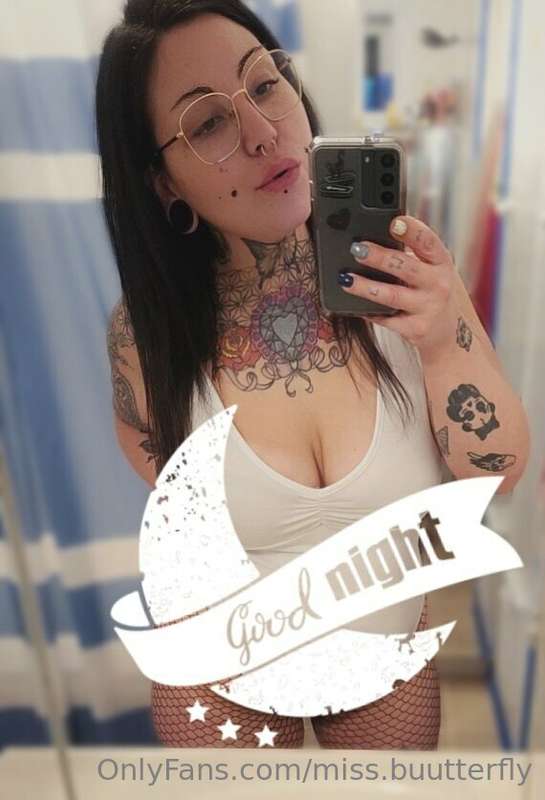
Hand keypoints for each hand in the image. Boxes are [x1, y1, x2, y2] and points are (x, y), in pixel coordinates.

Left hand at [338, 216, 458, 358]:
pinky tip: (354, 305)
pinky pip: (386, 319)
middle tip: (357, 249)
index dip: (412, 230)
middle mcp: (438, 284)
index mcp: (441, 262)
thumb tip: (374, 239)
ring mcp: (428, 308)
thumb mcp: (432, 270)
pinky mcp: (416, 329)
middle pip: (405, 267)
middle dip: (379, 257)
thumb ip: (411, 255)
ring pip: (391, 295)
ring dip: (366, 286)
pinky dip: (368, 311)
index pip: (428, 242)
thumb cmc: (432, 294)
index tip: (394, 222)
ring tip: (346, 278)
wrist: (448, 335)